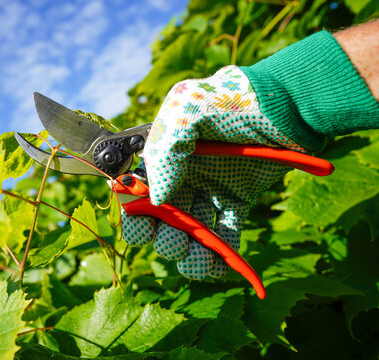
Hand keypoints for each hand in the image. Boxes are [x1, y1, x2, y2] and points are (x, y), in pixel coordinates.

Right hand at [122, 66, 305, 278]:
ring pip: (191, 230)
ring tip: (197, 258)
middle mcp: (183, 174)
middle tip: (175, 241)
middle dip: (162, 237)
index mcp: (164, 155)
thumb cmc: (234, 99)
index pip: (137, 190)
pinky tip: (217, 267)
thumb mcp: (189, 109)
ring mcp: (210, 188)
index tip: (143, 223)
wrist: (287, 103)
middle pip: (162, 217)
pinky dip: (220, 255)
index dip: (135, 211)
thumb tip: (156, 199)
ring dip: (189, 252)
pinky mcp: (238, 199)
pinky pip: (224, 233)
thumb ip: (164, 150)